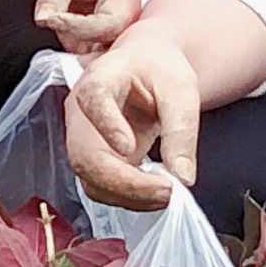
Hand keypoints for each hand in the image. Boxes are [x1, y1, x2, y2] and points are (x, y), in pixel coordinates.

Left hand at [34, 0, 139, 52]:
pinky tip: (55, 39)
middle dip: (77, 44)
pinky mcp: (95, 44)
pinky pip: (83, 58)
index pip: (109, 25)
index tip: (52, 19)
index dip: (80, 27)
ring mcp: (110, 35)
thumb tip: (43, 19)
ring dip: (71, 52)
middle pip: (106, 48)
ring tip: (53, 28)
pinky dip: (67, 55)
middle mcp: (124, 21)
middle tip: (51, 28)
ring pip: (94, 58)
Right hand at [64, 28, 204, 210]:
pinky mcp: (95, 160)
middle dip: (124, 182)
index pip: (94, 99)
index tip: (129, 147)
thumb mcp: (181, 91)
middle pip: (86, 155)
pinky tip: (156, 192)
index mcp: (102, 77)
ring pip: (90, 179)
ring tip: (167, 193)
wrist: (146, 69)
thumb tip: (182, 177)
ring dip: (128, 195)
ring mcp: (84, 139)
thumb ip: (181, 131)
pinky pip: (102, 187)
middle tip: (167, 190)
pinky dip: (130, 197)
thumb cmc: (160, 72)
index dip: (107, 125)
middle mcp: (82, 111)